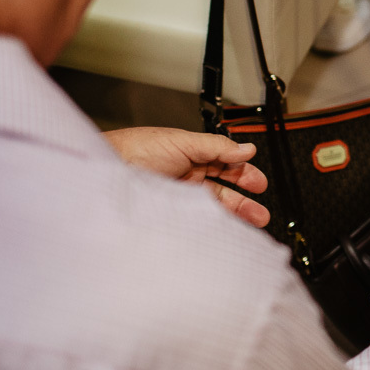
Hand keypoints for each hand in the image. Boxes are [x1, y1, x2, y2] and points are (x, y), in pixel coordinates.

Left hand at [104, 127, 269, 227]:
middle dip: (245, 199)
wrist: (107, 171)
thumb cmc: (136, 150)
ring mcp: (180, 197)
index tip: (260, 183)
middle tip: (261, 210)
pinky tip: (228, 227)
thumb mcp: (184, 142)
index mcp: (192, 155)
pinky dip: (216, 224)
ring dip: (237, 213)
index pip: (225, 165)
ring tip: (255, 222)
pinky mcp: (172, 214)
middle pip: (224, 188)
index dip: (244, 173)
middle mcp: (187, 176)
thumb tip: (248, 148)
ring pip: (215, 206)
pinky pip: (199, 220)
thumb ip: (218, 146)